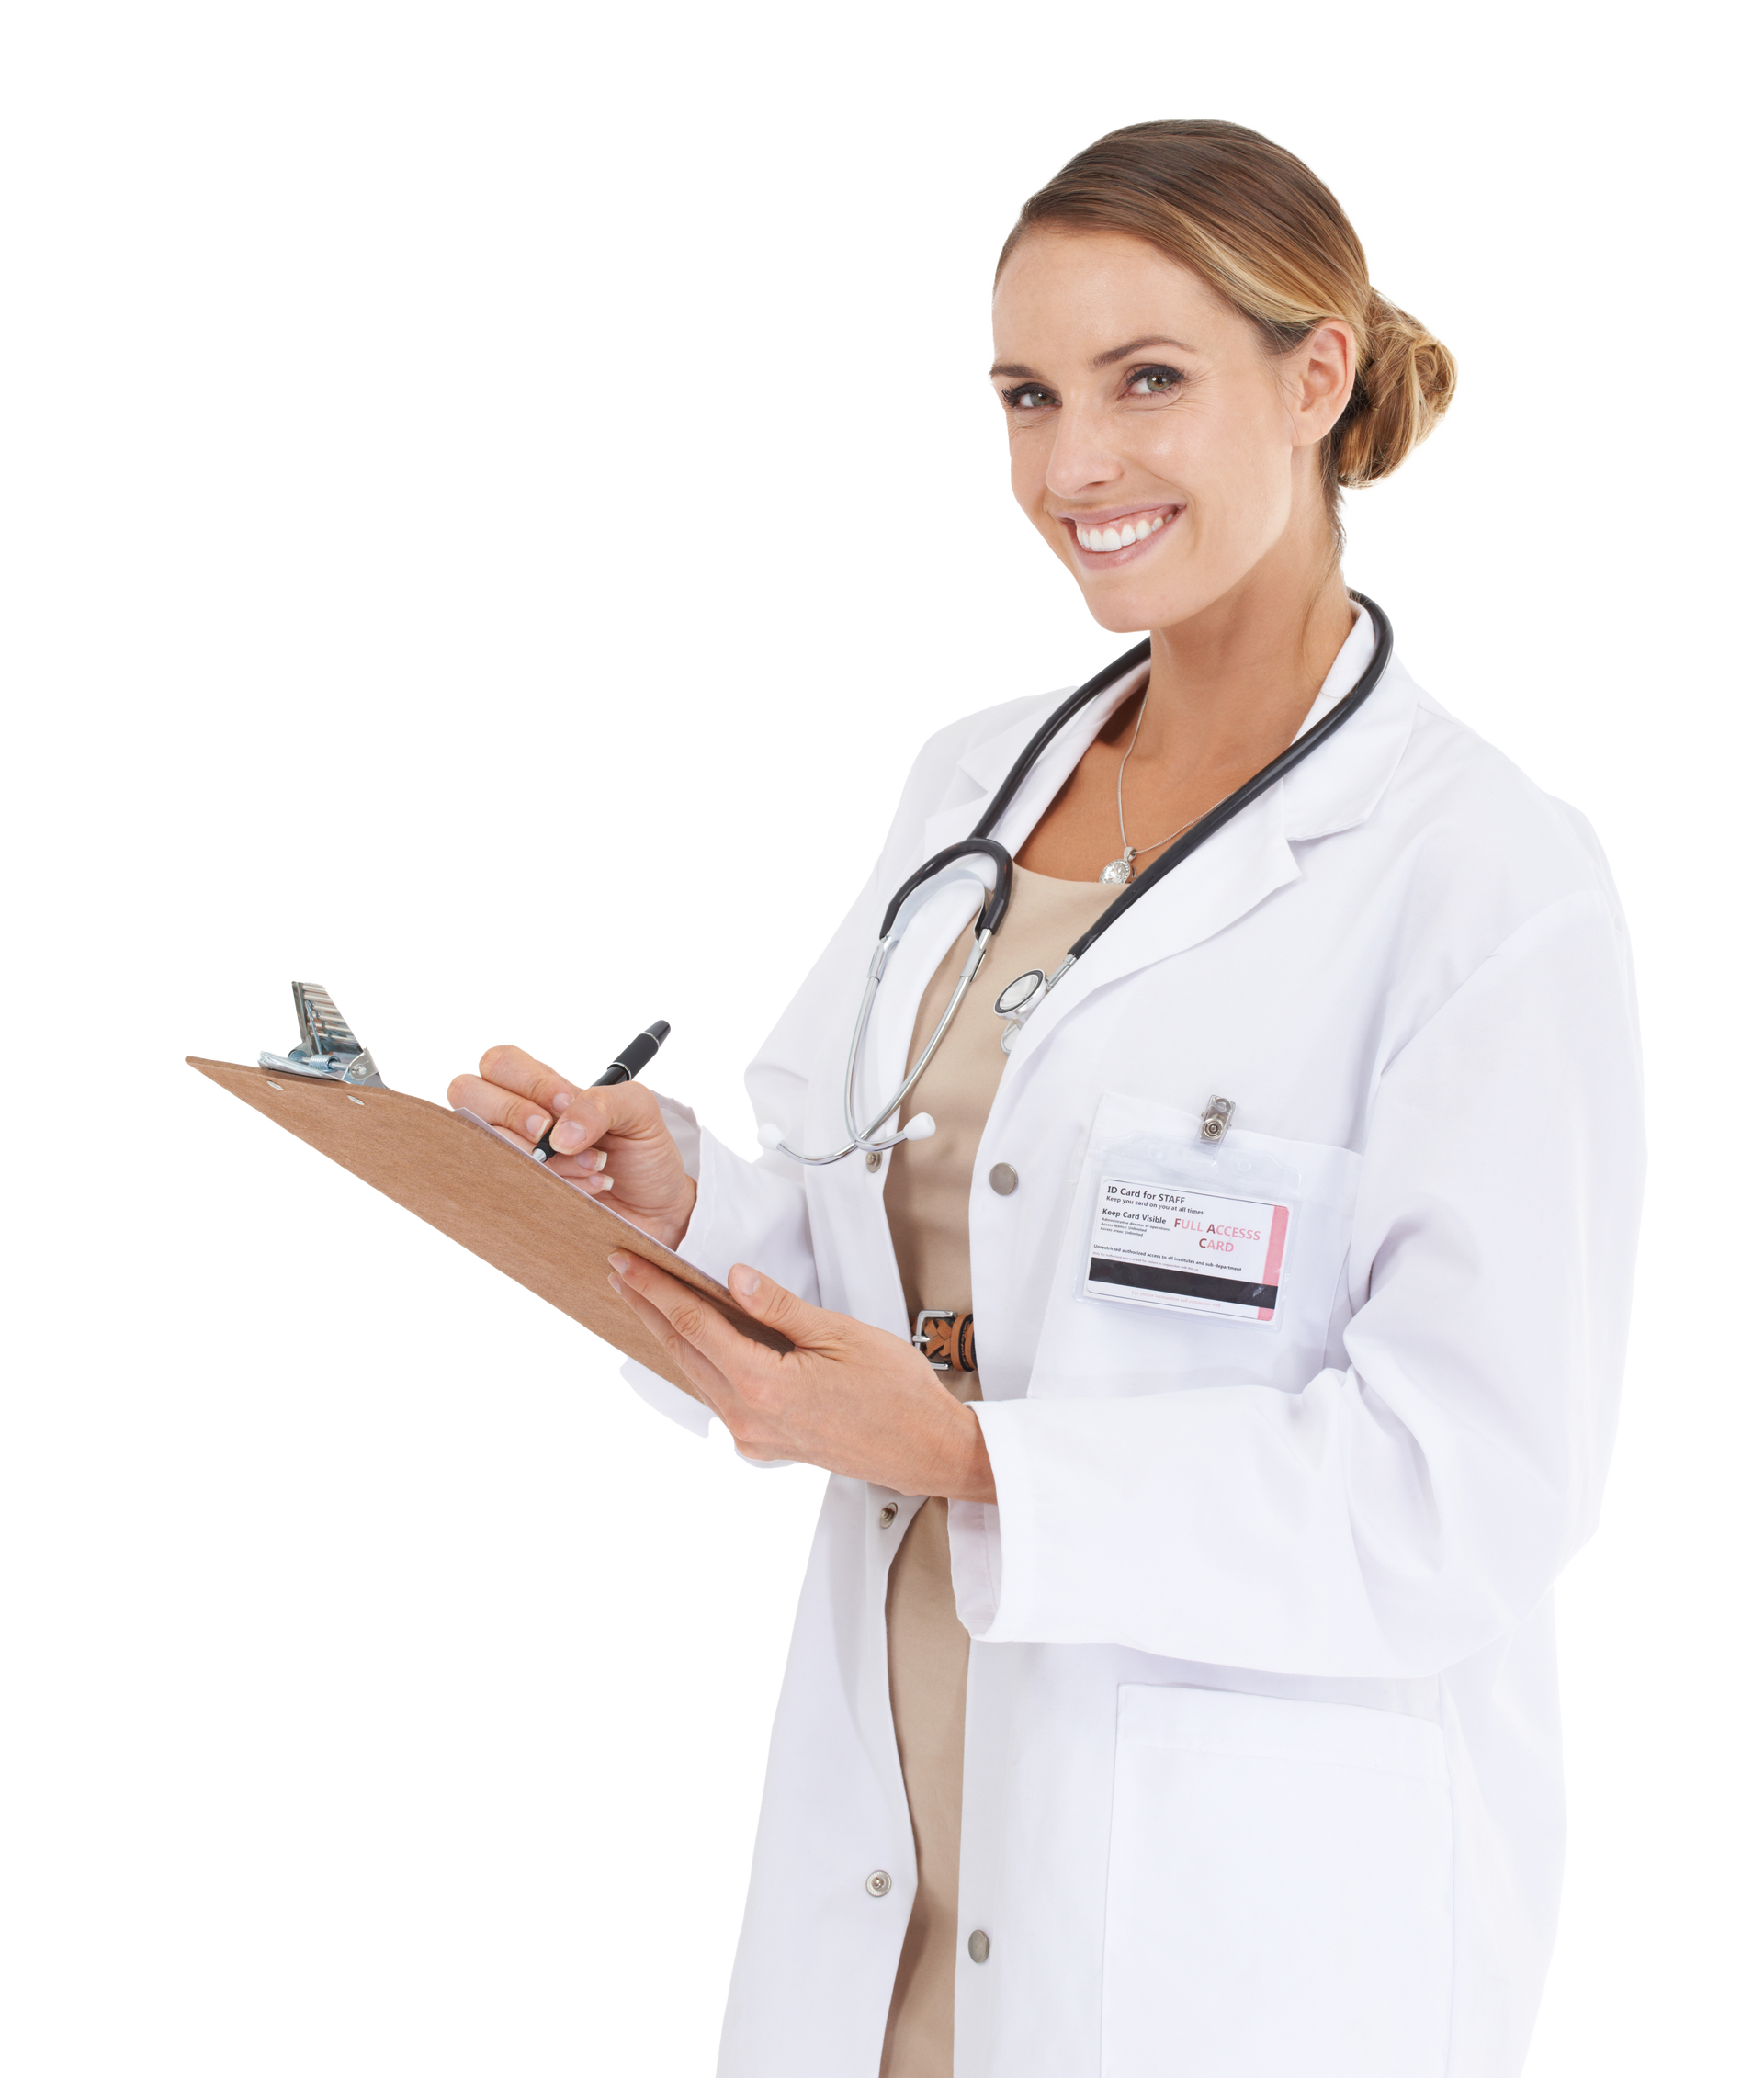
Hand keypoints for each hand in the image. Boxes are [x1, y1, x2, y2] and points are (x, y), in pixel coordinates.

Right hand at [444, 1042, 697, 1248]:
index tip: (563, 1102)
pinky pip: (503, 1188)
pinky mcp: (513, 1197)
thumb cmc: (642, 1151)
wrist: (658, 1209)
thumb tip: (558, 1134)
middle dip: (512, 1114)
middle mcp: (513, 1120)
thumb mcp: (638, 1111)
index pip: (500, 1063)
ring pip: (486, 1145)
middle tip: (553, 1136)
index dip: (526, 1080)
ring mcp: (508, 1159)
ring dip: (544, 1159)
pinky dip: (550, 1188)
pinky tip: (587, 1191)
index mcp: (539, 1089)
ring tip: (593, 1167)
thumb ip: (601, 1103)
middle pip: (466, 1093)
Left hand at [607, 1253, 996, 1501]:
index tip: (629, 1265)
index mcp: (764, 1385)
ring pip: (697, 1375)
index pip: (693, 1324)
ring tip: (647, 1302)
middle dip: (649, 1309)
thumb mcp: (839, 1334)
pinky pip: (718, 1396)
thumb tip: (734, 1280)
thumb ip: (779, 1307)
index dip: (656, 1289)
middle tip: (622, 1275)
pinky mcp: (765, 1443)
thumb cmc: (897, 1394)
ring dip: (669, 1336)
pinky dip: (699, 1363)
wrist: (925, 1449)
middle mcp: (749, 1417)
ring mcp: (754, 1436)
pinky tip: (695, 1344)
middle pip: (684, 1351)